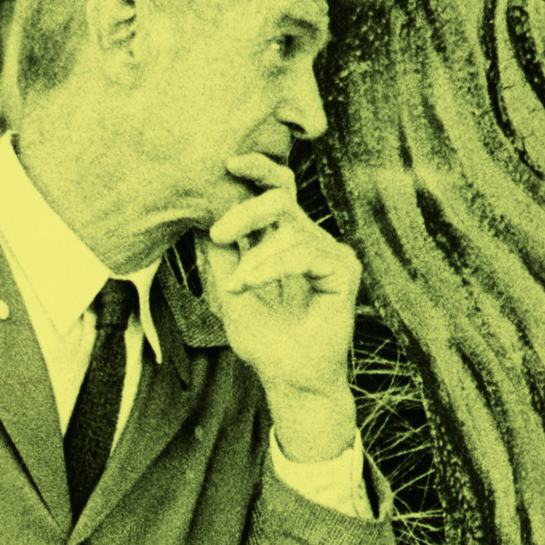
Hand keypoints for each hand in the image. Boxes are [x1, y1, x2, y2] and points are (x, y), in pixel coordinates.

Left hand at [205, 152, 359, 458]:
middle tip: (217, 233)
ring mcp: (330, 254)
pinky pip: (303, 251)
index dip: (257, 171)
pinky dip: (271, 266)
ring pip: (289, 226)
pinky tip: (250, 283)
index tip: (227, 163)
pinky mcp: (343, 270)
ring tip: (237, 285)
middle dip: (245, 210)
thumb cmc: (264, 342)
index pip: (276, 191)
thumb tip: (200, 212)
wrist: (290, 381)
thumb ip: (221, 253)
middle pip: (282, 197)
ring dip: (255, 255)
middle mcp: (310, 242)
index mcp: (285, 241)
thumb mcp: (229, 289)